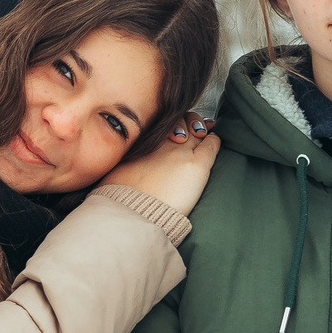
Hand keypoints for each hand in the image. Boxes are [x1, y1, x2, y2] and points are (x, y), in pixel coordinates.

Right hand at [101, 116, 220, 215]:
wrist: (135, 212)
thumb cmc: (123, 197)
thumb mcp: (117, 171)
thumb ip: (126, 160)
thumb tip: (128, 163)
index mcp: (144, 142)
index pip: (161, 123)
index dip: (169, 124)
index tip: (172, 129)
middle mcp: (163, 141)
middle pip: (179, 121)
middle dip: (186, 120)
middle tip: (191, 130)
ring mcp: (181, 151)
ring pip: (197, 128)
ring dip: (200, 127)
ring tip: (201, 133)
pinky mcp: (197, 164)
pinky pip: (211, 143)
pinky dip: (214, 140)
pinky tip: (213, 141)